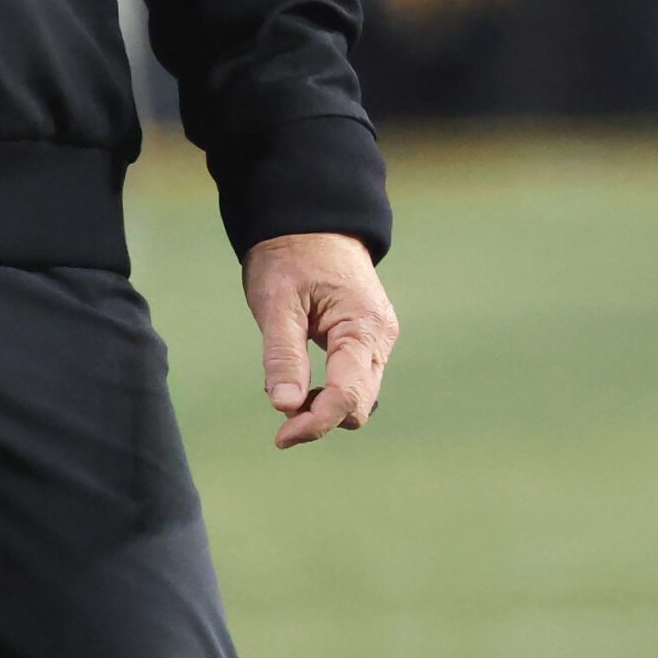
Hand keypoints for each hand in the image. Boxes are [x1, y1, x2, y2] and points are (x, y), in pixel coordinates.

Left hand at [242, 230, 396, 450]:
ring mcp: (375, 340)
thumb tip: (285, 408)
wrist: (308, 221)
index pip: (348, 395)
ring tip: (286, 396)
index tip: (281, 436)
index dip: (316, 423)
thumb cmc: (290, 254)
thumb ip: (283, 354)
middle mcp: (379, 338)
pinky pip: (351, 379)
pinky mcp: (364, 341)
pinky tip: (299, 385)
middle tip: (279, 425)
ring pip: (356, 396)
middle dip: (321, 419)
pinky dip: (327, 391)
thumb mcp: (277, 301)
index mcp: (364, 326)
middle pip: (358, 403)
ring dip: (324, 407)